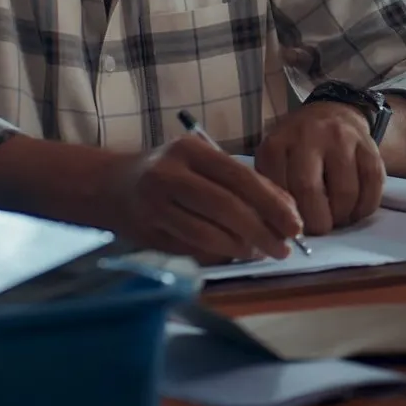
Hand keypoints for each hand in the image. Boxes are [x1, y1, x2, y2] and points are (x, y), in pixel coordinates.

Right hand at [100, 137, 303, 263]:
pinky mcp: (148, 233)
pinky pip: (192, 248)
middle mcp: (169, 174)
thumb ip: (243, 182)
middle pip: (226, 207)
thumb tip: (286, 210)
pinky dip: (218, 254)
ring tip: (259, 252)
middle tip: (283, 249)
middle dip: (261, 232)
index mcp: (190, 151)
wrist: (111, 186)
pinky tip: (233, 254)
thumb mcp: (203, 163)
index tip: (295, 224)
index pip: (240, 177)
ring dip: (240, 248)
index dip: (272, 203)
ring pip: (208, 233)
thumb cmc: (170, 172)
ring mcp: (155, 205)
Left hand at [255, 100, 385, 234]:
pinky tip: (355, 210)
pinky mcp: (368, 145)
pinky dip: (365, 207)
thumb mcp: (274, 162)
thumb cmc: (297, 148)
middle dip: (317, 221)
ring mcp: (341, 138)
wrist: (331, 113)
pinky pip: (372, 185)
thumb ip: (275, 190)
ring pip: (346, 192)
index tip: (294, 227)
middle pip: (309, 189)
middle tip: (320, 228)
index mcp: (277, 144)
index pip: (278, 190)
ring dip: (342, 216)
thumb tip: (284, 227)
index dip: (288, 217)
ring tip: (337, 218)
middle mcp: (308, 136)